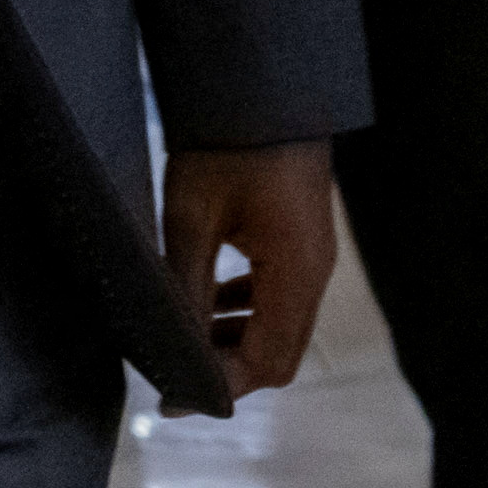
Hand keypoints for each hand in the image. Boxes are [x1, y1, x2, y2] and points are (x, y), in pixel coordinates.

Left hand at [160, 139, 340, 403]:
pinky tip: (209, 298)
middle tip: (174, 371)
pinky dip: (247, 313)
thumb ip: (187, 293)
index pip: (267, 360)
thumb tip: (174, 354)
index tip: (172, 397)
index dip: (222, 387)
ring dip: (237, 342)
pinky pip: (281, 298)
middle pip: (281, 354)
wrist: (263, 89)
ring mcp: (314, 257)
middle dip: (230, 370)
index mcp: (296, 270)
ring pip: (282, 329)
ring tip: (185, 336)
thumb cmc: (226, 147)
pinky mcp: (304, 243)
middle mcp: (315, 271)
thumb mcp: (191, 222)